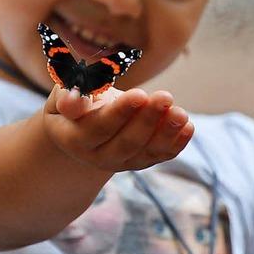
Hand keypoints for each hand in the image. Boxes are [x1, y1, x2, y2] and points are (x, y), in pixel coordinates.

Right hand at [42, 85, 193, 171]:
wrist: (83, 123)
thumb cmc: (76, 99)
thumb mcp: (65, 92)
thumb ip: (69, 95)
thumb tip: (72, 101)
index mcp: (74, 137)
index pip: (99, 128)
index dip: (120, 112)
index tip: (140, 94)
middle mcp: (97, 156)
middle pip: (125, 143)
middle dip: (147, 120)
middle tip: (165, 97)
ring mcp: (120, 161)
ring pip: (145, 152)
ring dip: (166, 133)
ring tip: (180, 113)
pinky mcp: (140, 160)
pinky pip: (159, 155)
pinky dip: (176, 143)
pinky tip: (188, 126)